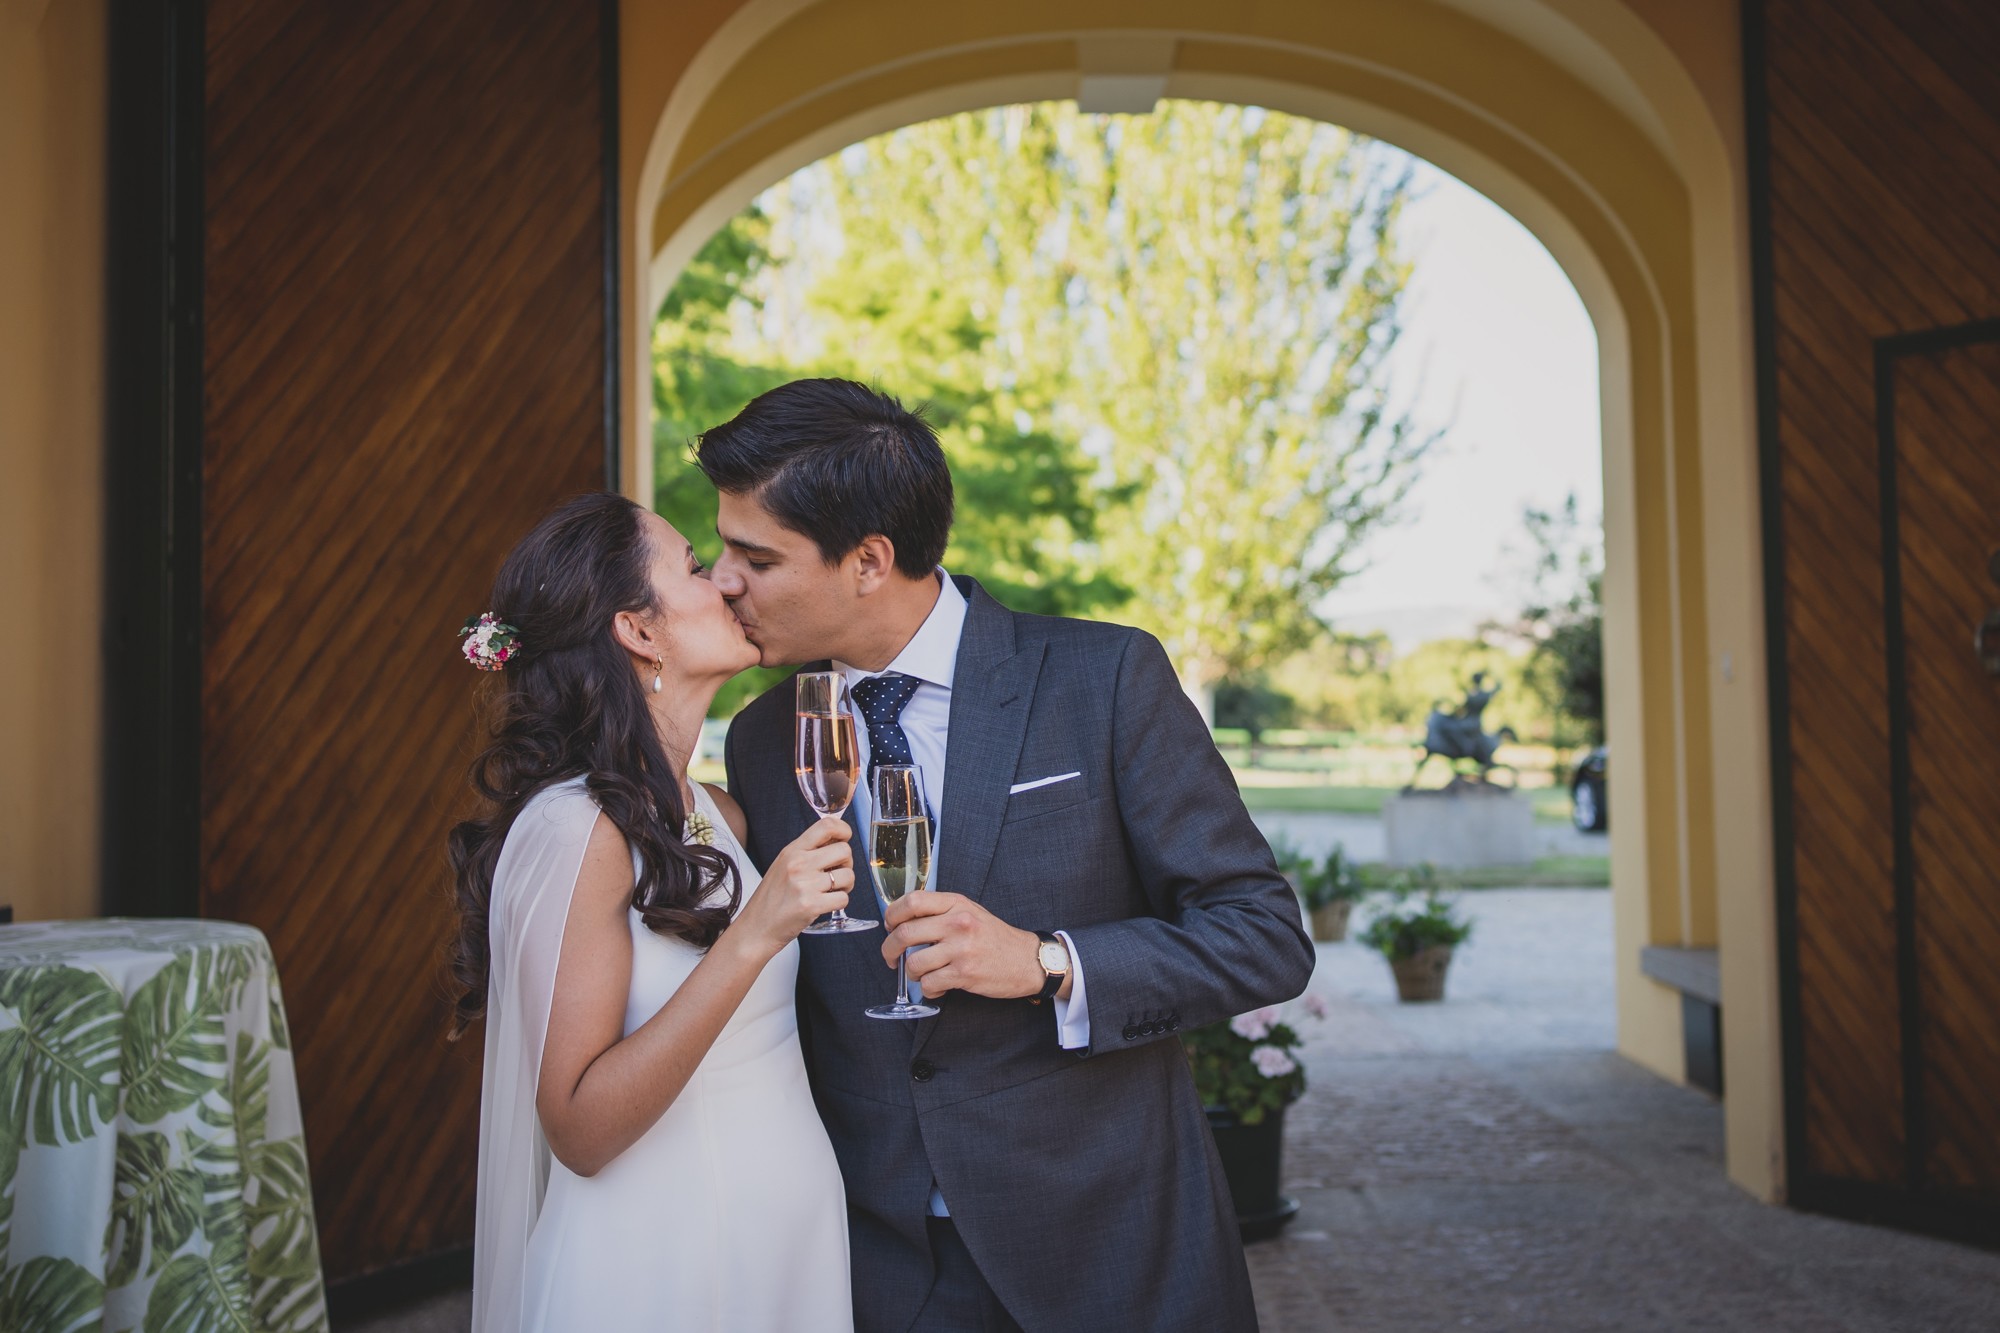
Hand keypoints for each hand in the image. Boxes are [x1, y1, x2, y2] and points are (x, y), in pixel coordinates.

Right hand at [734, 817, 852, 957]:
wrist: (756, 928)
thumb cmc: (771, 899)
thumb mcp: (782, 865)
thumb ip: (806, 852)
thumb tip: (836, 841)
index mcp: (792, 851)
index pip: (826, 825)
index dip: (844, 830)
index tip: (845, 839)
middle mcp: (798, 864)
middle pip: (844, 850)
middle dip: (847, 863)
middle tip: (836, 874)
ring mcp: (805, 884)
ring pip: (848, 875)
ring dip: (846, 885)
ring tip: (831, 891)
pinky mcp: (811, 905)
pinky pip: (843, 898)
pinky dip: (839, 902)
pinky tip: (826, 904)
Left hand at [880, 893, 1045, 999]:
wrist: (1027, 960)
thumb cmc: (995, 938)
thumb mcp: (970, 912)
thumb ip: (940, 912)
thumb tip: (902, 921)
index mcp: (956, 904)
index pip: (911, 901)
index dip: (892, 915)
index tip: (889, 926)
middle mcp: (958, 923)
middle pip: (904, 933)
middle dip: (889, 949)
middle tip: (891, 957)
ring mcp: (961, 949)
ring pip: (913, 963)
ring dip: (911, 973)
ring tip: (922, 974)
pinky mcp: (965, 974)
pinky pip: (929, 984)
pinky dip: (928, 989)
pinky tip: (938, 986)